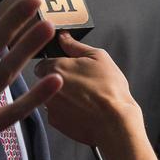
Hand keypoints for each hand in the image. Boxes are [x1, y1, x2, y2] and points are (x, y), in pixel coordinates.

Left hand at [35, 33, 141, 149]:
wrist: (115, 123)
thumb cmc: (110, 89)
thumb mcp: (98, 57)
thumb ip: (75, 46)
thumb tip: (63, 36)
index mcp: (55, 67)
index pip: (44, 62)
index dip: (58, 64)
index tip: (71, 69)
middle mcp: (46, 86)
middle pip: (46, 80)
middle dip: (59, 80)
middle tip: (81, 83)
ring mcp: (49, 105)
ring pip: (51, 96)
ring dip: (63, 96)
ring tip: (85, 98)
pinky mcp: (55, 122)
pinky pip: (57, 112)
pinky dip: (67, 110)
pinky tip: (83, 110)